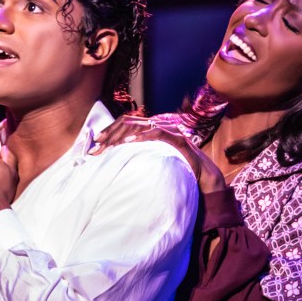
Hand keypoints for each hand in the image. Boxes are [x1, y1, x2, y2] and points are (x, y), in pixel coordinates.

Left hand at [90, 114, 224, 194]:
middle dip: (111, 133)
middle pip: (129, 122)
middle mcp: (159, 128)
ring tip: (110, 145)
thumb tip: (118, 163)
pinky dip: (143, 136)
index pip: (126, 124)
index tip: (97, 142)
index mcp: (152, 132)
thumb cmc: (179, 172)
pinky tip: (131, 141)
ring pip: (141, 125)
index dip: (110, 130)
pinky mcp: (178, 140)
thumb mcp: (154, 164)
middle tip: (98, 146)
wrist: (204, 178)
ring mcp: (169, 132)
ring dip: (123, 135)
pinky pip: (158, 133)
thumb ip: (140, 158)